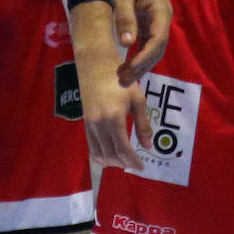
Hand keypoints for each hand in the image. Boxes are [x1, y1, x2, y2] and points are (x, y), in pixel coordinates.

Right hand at [70, 0, 154, 170]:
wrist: (96, 66)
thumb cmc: (122, 80)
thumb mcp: (138, 99)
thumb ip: (143, 124)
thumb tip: (148, 146)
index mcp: (115, 118)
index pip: (123, 150)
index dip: (132, 161)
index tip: (141, 167)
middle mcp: (100, 125)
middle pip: (111, 155)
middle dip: (123, 163)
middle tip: (135, 163)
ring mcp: (90, 125)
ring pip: (100, 153)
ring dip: (112, 161)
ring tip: (124, 160)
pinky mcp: (85, 123)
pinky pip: (91, 147)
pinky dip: (101, 155)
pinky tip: (110, 155)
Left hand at [106, 0, 171, 82]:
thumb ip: (125, 16)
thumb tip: (127, 44)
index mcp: (160, 10)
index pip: (157, 41)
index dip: (144, 59)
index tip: (129, 71)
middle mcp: (162, 16)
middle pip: (158, 47)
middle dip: (143, 65)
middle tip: (123, 80)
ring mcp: (156, 17)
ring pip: (153, 46)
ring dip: (141, 61)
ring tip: (122, 75)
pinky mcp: (148, 17)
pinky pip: (147, 40)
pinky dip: (139, 53)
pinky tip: (126, 62)